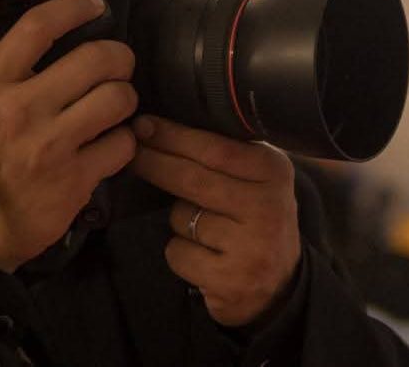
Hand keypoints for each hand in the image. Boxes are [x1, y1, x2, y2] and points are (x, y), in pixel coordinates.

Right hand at [0, 0, 138, 272]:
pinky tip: (109, 145)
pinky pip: (123, 145)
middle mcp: (24, 107)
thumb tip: (38, 37)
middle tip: (118, 64)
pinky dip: (123, 142)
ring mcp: (53, 145)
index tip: (94, 4)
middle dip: (119, 57)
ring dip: (125, 98)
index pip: (40, 26)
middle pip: (97, 58)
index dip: (75, 5)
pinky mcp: (76, 180)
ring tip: (115, 104)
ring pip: (119, 98)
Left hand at [130, 115, 300, 326]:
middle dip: (154, 163)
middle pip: (192, 178)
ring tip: (201, 227)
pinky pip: (178, 253)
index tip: (141, 125)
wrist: (279, 283)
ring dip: (176, 218)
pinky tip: (202, 256)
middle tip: (129, 153)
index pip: (214, 148)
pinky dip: (179, 252)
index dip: (172, 136)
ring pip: (181, 217)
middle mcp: (268, 207)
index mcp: (273, 171)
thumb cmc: (252, 215)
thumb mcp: (253, 175)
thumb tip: (154, 127)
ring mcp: (252, 246)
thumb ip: (220, 151)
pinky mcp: (232, 280)